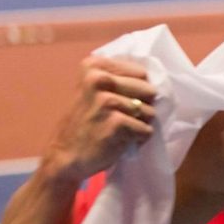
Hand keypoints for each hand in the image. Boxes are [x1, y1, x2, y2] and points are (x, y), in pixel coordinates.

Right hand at [47, 56, 157, 182]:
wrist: (65, 157)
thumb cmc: (86, 122)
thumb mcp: (94, 90)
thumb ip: (119, 78)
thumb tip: (158, 78)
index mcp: (93, 66)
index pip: (141, 73)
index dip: (137, 90)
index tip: (118, 101)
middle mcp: (98, 79)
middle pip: (148, 90)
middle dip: (141, 107)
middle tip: (119, 118)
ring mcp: (107, 101)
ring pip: (150, 112)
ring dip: (139, 124)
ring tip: (118, 130)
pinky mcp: (116, 122)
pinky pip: (147, 130)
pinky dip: (138, 139)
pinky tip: (120, 141)